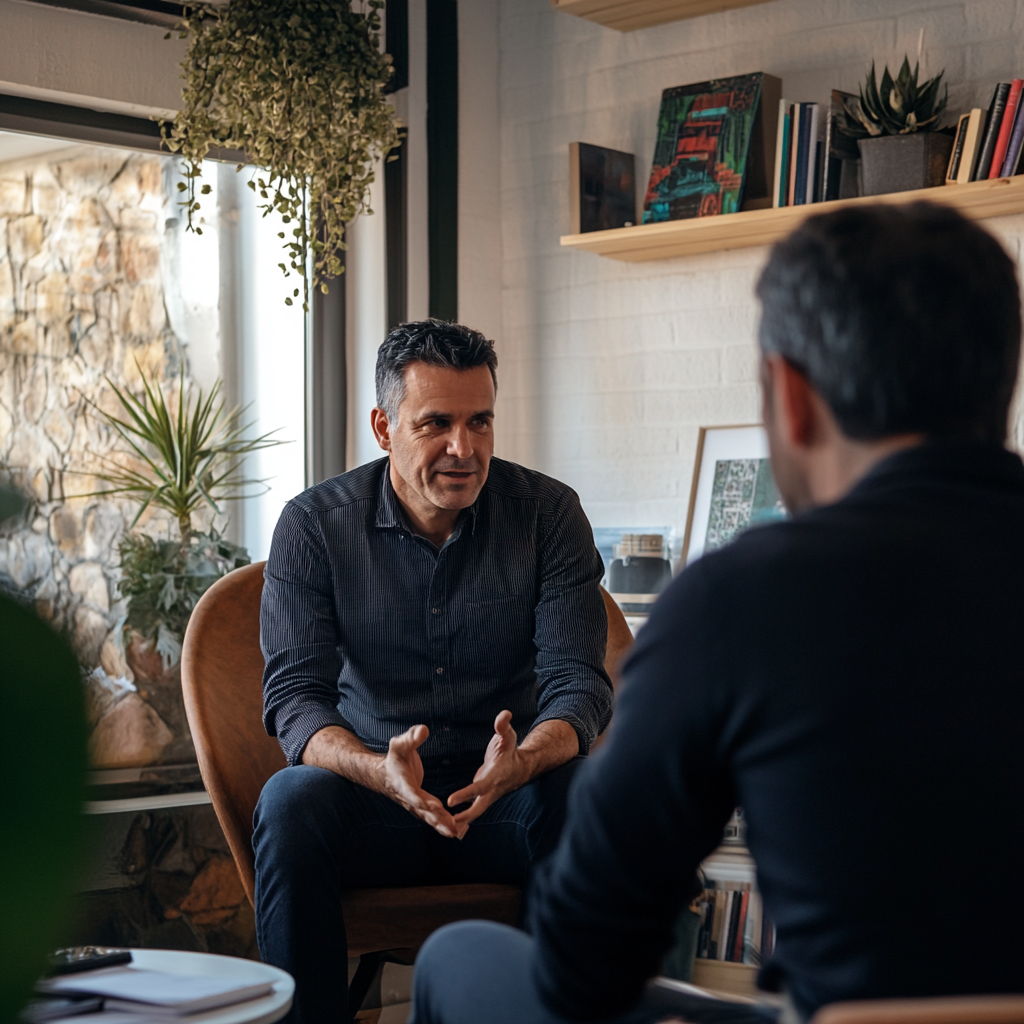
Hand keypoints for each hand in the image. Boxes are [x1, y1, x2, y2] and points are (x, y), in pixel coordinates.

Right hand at [380, 724, 466, 838]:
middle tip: (452, 826)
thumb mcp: (399, 744)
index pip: (413, 794)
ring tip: (458, 833)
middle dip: (437, 819)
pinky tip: (457, 831)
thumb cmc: (394, 757)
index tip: (435, 806)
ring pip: (429, 818)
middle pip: (423, 811)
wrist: (383, 775)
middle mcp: (408, 798)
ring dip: (442, 826)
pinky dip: (443, 825)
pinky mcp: (421, 807)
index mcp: (403, 783)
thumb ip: (411, 737)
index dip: (423, 801)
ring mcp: (415, 805)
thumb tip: (423, 730)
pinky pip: (432, 818)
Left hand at [447, 711, 524, 828]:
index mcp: (496, 775)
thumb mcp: (509, 736)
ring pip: (475, 812)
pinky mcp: (483, 798)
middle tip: (447, 824)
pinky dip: (464, 820)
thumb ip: (504, 726)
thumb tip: (504, 714)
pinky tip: (451, 828)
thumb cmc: (511, 750)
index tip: (450, 801)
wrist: (520, 768)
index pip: (479, 787)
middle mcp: (492, 790)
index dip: (465, 794)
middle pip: (478, 808)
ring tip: (446, 830)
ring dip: (462, 822)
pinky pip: (473, 811)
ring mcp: (488, 796)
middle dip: (464, 817)